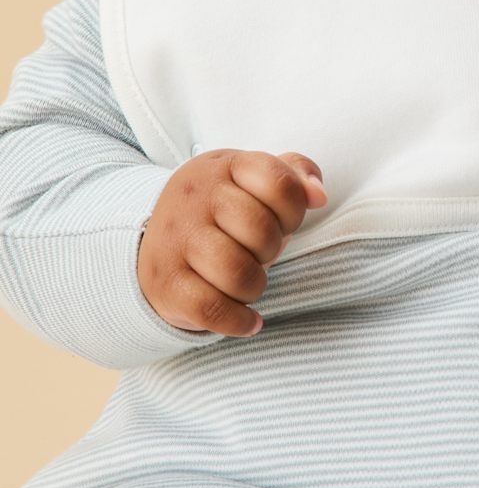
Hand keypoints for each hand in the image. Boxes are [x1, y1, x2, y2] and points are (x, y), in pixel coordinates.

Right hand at [137, 149, 327, 336]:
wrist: (150, 240)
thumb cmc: (223, 211)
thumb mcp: (253, 181)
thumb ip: (294, 175)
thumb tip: (319, 196)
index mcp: (223, 166)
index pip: (279, 183)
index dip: (294, 210)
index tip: (284, 222)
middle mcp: (195, 197)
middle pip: (261, 230)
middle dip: (272, 249)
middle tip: (259, 252)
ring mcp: (175, 240)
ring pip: (238, 273)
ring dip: (256, 286)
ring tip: (250, 283)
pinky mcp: (164, 283)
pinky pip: (212, 309)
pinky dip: (240, 321)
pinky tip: (249, 320)